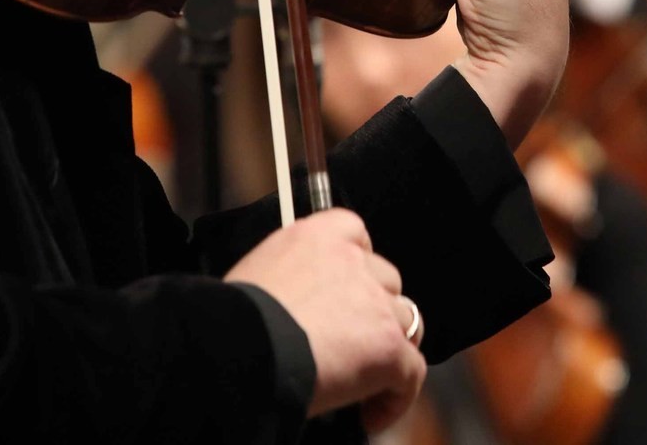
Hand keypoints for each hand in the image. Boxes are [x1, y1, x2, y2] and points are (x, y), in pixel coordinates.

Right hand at [225, 208, 426, 432]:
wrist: (243, 347)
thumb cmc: (234, 317)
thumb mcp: (260, 273)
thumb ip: (292, 275)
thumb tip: (298, 304)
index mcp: (316, 235)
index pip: (354, 231)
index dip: (356, 263)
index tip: (346, 287)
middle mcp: (351, 260)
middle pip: (386, 279)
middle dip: (376, 307)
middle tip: (353, 340)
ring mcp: (375, 302)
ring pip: (405, 323)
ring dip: (389, 348)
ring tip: (366, 380)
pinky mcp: (388, 345)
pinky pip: (411, 372)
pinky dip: (395, 398)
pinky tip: (368, 416)